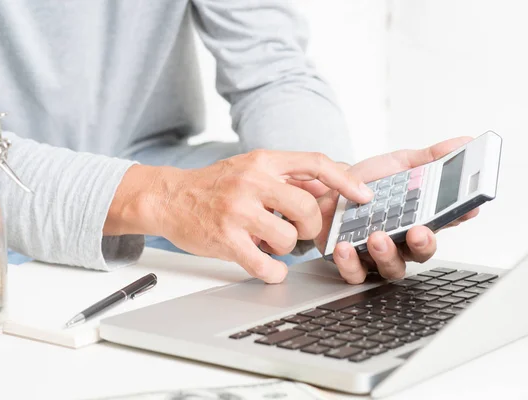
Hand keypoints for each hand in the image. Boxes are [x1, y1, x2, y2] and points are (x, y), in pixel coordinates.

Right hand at [106, 150, 373, 282]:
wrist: (168, 197)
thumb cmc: (214, 185)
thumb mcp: (251, 168)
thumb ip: (288, 175)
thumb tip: (329, 185)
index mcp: (263, 161)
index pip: (315, 163)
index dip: (345, 181)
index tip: (364, 197)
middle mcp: (251, 182)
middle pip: (307, 209)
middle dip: (311, 227)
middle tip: (300, 232)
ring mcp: (237, 210)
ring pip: (288, 238)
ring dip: (286, 248)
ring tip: (269, 242)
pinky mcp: (225, 238)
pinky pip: (265, 265)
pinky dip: (274, 271)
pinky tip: (269, 266)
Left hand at [310, 137, 478, 283]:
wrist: (324, 188)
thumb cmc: (363, 183)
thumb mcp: (398, 164)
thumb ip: (429, 157)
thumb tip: (463, 143)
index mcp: (416, 218)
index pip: (444, 221)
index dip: (457, 217)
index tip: (465, 209)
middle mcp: (400, 240)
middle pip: (421, 252)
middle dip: (422, 244)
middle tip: (418, 231)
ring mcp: (376, 254)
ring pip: (391, 267)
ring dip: (386, 254)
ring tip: (377, 237)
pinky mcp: (350, 262)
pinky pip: (355, 273)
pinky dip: (350, 263)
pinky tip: (345, 247)